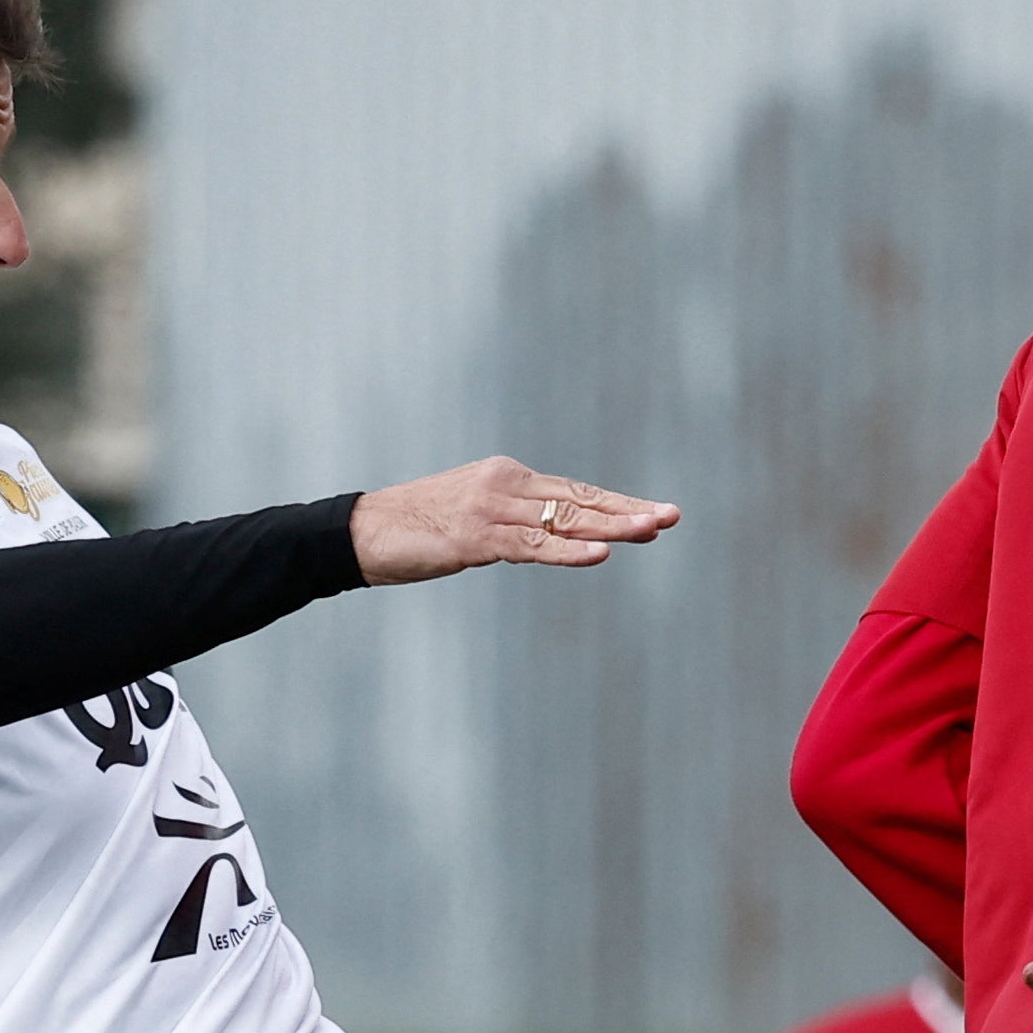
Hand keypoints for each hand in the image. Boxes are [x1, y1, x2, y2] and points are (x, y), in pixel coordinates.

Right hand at [349, 457, 679, 583]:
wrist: (361, 532)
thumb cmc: (415, 529)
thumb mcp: (472, 520)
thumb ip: (513, 525)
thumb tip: (551, 542)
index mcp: (507, 477)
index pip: (574, 491)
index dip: (617, 505)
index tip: (655, 515)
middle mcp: (505, 485)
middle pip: (579, 499)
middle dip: (627, 511)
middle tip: (672, 516)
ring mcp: (491, 509)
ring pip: (563, 520)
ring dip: (611, 528)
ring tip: (651, 531)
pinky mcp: (475, 537)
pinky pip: (531, 546)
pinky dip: (567, 552)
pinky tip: (599, 555)